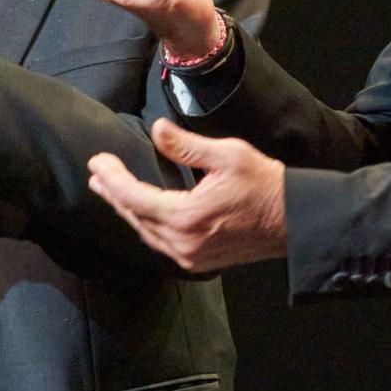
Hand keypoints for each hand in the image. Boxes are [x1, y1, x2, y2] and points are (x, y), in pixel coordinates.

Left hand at [86, 119, 286, 272]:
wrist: (294, 221)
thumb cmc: (264, 185)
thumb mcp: (227, 155)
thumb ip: (186, 146)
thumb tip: (157, 129)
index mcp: (186, 217)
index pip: (134, 198)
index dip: (112, 179)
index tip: (98, 161)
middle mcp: (183, 243)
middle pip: (135, 217)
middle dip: (112, 193)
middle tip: (96, 173)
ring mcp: (190, 256)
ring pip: (146, 232)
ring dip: (126, 209)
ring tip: (109, 190)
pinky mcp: (199, 261)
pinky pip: (161, 242)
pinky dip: (145, 224)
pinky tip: (140, 211)